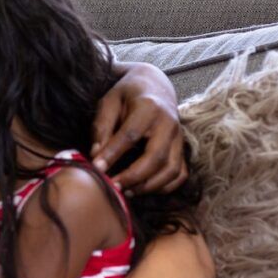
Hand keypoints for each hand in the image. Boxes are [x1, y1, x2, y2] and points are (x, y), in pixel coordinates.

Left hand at [91, 62, 187, 194]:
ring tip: (126, 191)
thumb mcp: (108, 102)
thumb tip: (95, 155)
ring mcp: (179, 138)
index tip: (96, 168)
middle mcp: (169, 124)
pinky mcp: (182, 149)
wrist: (155, 86)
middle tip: (113, 187)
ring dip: (148, 186)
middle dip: (133, 177)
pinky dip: (164, 186)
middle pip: (156, 157)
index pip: (130, 135)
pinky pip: (180, 174)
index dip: (112, 154)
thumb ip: (101, 127)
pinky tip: (144, 189)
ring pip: (171, 170)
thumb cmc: (127, 95)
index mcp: (149, 107)